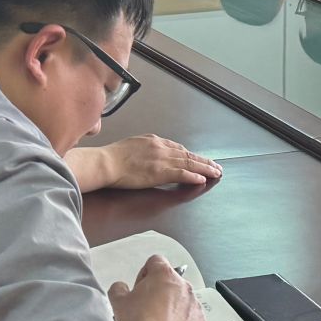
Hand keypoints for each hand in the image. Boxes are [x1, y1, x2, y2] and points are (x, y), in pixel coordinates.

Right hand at [82, 135, 220, 191]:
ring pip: (188, 164)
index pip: (178, 148)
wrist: (105, 162)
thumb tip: (149, 154)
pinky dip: (193, 176)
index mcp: (153, 140)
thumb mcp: (131, 145)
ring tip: (215, 173)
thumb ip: (144, 148)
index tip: (199, 159)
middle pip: (187, 155)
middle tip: (215, 167)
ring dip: (204, 169)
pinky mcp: (159, 172)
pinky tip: (201, 180)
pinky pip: (181, 174)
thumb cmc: (111, 157)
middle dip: (203, 161)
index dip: (191, 155)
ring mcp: (161, 159)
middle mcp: (160, 147)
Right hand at [110, 255, 206, 320]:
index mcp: (164, 275)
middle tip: (146, 308)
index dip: (145, 274)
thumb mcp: (118, 302)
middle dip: (160, 291)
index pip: (156, 261)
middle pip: (170, 281)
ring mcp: (194, 305)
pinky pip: (191, 318)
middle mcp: (183, 286)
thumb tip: (122, 288)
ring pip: (182, 300)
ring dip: (172, 307)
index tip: (140, 289)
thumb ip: (119, 288)